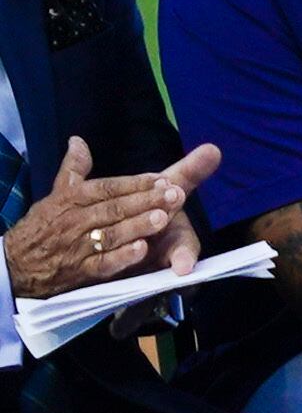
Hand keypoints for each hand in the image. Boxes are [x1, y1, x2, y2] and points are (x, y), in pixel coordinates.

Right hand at [4, 139, 214, 298]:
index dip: (135, 183)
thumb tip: (78, 140)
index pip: (107, 187)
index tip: (161, 178)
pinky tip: (142, 250)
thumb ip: (73, 168)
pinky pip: (101, 264)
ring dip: (138, 226)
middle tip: (174, 194)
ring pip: (111, 234)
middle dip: (145, 200)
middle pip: (114, 208)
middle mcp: (75, 221)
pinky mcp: (78, 272)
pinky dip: (121, 257)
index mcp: (71, 199)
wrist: (14, 265)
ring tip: (164, 217)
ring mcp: (77, 247)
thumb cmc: (42, 226)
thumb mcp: (56, 195)